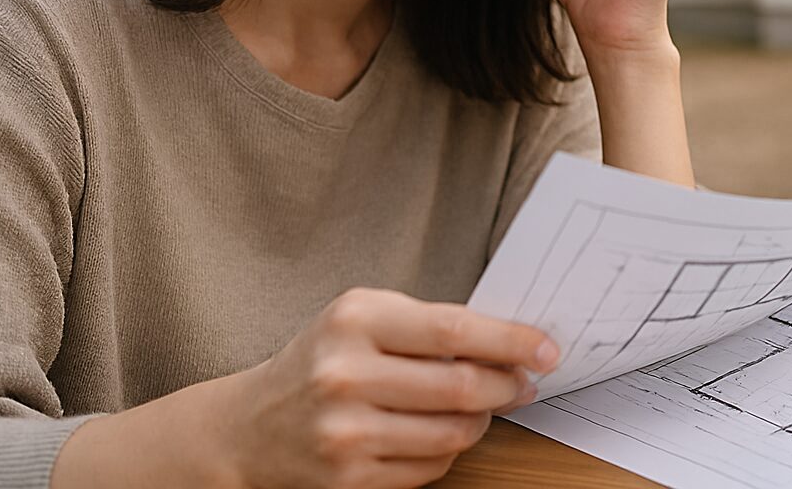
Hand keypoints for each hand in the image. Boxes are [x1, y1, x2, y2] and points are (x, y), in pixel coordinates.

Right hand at [224, 287, 557, 488]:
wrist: (246, 428)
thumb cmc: (319, 361)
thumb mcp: (362, 319)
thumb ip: (427, 325)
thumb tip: (509, 343)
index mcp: (356, 320)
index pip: (455, 330)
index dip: (511, 341)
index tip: (546, 348)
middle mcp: (346, 374)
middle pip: (462, 386)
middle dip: (509, 385)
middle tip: (527, 382)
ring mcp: (346, 431)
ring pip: (454, 432)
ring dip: (483, 421)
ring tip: (484, 408)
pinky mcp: (348, 478)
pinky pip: (431, 466)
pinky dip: (449, 450)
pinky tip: (441, 433)